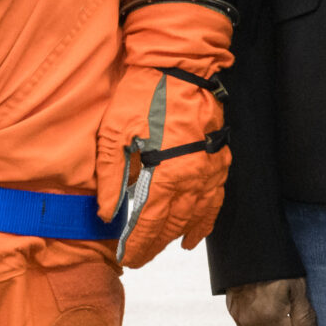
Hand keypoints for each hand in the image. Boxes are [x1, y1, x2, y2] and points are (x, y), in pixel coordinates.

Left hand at [94, 63, 229, 268]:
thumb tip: (107, 214)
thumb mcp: (115, 132)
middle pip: (171, 225)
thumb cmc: (143, 96)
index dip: (136, 245)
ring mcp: (209, 173)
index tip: (125, 257)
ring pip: (193, 218)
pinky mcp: (218, 163)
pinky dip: (204, 223)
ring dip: (175, 237)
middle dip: (153, 244)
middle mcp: (191, 181)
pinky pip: (214, 203)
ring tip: (161, 249)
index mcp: (164, 176)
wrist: (180, 68)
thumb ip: (111, 176)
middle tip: (137, 257)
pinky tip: (192, 236)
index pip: (148, 224)